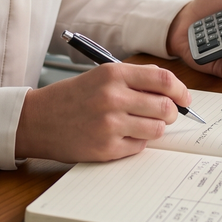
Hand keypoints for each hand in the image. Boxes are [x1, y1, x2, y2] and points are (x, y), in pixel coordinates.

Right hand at [14, 63, 190, 162]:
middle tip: (167, 115)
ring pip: (157, 129)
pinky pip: (140, 147)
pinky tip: (122, 136)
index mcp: (113, 74)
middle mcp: (112, 97)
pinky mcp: (106, 148)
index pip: (163, 79)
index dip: (180, 90)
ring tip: (142, 126)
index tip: (185, 98)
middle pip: (165, 107)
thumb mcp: (101, 77)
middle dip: (172, 113)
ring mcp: (110, 124)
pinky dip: (137, 143)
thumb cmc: (72, 97)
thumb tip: (172, 91)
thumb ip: (135, 80)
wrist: (37, 120)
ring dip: (155, 129)